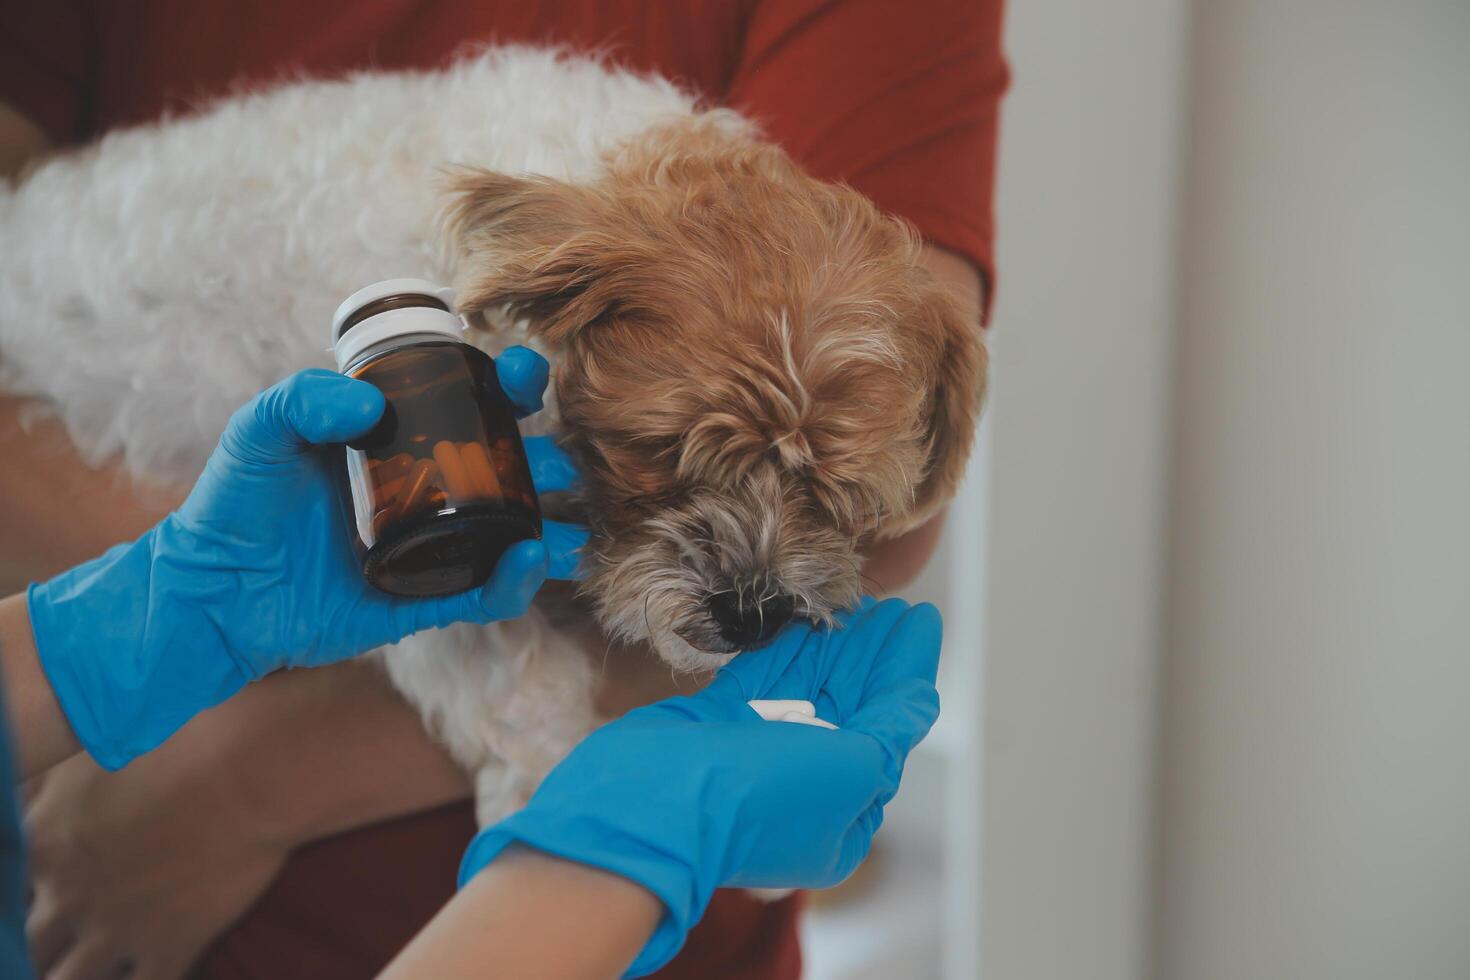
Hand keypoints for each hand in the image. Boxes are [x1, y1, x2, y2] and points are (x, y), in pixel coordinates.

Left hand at [25, 751, 284, 979]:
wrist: (252, 771)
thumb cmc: (184, 738)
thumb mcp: (99, 744)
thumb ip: (53, 780)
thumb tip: (27, 792)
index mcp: (45, 841)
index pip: (6, 883)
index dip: (22, 888)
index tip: (44, 885)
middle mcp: (69, 893)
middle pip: (27, 942)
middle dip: (38, 941)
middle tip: (64, 929)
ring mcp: (116, 927)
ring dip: (70, 974)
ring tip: (86, 963)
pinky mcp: (170, 945)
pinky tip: (146, 973)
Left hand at [26, 348, 588, 769]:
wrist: (211, 591)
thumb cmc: (235, 503)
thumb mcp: (262, 432)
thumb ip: (302, 400)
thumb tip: (372, 403)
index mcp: (395, 442)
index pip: (465, 406)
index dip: (503, 387)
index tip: (522, 376)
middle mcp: (421, 491)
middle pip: (503, 469)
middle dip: (546, 462)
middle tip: (564, 461)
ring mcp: (426, 547)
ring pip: (506, 534)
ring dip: (548, 527)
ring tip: (570, 524)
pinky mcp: (420, 601)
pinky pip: (479, 594)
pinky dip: (513, 582)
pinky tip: (530, 562)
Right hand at [458, 597, 941, 975]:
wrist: (655, 803)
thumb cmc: (760, 799)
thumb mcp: (851, 770)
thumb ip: (889, 729)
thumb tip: (919, 699)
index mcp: (845, 814)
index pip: (889, 728)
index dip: (907, 671)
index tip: (921, 619)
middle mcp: (805, 783)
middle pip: (852, 703)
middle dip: (875, 653)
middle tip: (896, 604)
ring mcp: (761, 750)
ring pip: (811, 685)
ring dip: (838, 644)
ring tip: (862, 601)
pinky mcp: (724, 721)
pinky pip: (769, 677)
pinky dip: (792, 649)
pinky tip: (810, 619)